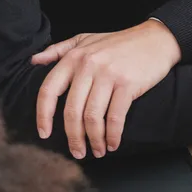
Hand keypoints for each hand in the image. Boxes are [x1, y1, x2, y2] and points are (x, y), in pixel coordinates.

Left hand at [34, 19, 180, 157]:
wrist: (157, 39)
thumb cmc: (121, 42)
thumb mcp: (86, 39)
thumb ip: (59, 49)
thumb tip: (34, 61)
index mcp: (74, 57)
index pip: (49, 91)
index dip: (43, 116)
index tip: (45, 134)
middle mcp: (88, 65)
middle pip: (72, 111)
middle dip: (73, 137)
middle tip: (78, 152)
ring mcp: (108, 75)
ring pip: (93, 117)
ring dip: (94, 140)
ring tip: (98, 151)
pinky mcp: (128, 84)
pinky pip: (115, 117)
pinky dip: (113, 135)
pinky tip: (113, 144)